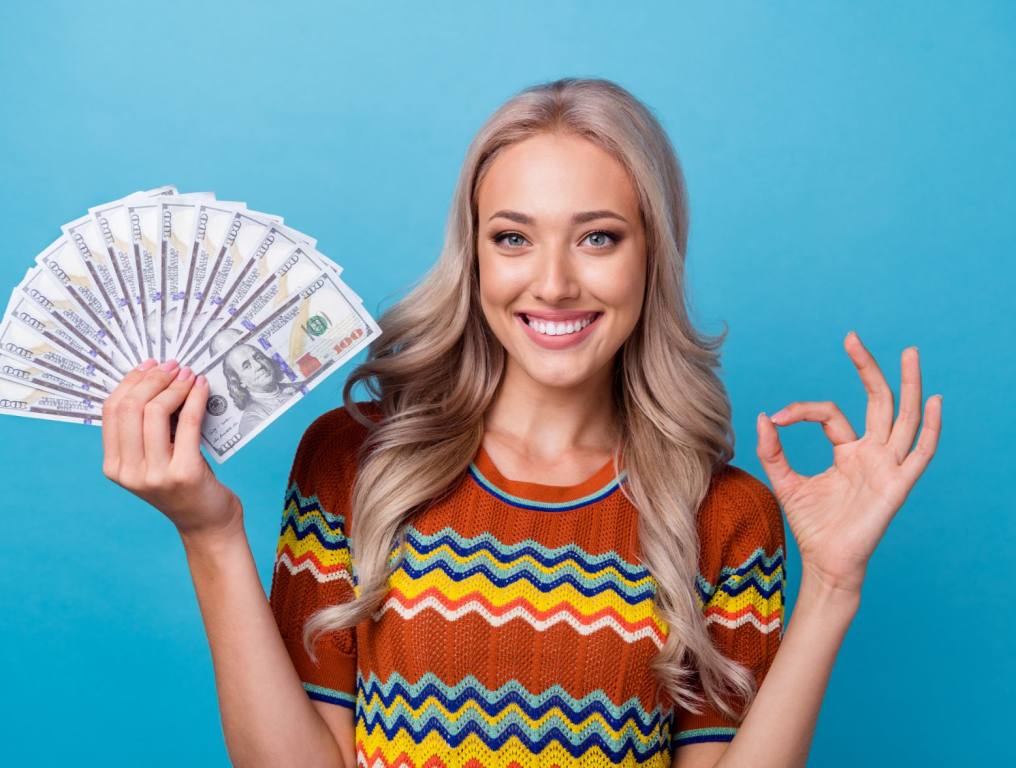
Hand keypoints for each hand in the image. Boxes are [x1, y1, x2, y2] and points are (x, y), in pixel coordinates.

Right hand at [101, 358, 243, 542]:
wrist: (206, 523)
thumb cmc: (183, 485)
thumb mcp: (155, 458)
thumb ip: (147, 429)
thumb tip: (156, 379)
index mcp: (114, 466)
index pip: (112, 411)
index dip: (131, 382)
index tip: (149, 366)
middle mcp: (129, 472)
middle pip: (131, 407)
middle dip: (154, 379)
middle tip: (174, 366)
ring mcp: (155, 474)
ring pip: (155, 412)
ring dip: (175, 386)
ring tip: (189, 375)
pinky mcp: (184, 473)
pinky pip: (187, 423)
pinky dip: (195, 399)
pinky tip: (202, 388)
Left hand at [755, 331, 941, 594]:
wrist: (825, 562)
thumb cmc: (811, 526)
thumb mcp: (785, 482)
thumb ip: (773, 451)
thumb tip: (762, 416)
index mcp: (848, 450)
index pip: (831, 413)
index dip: (802, 409)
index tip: (776, 417)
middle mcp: (872, 453)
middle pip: (877, 401)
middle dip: (867, 368)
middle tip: (852, 337)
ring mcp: (887, 467)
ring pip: (903, 418)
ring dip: (908, 385)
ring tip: (909, 353)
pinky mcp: (897, 486)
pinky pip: (920, 453)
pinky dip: (929, 428)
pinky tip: (934, 402)